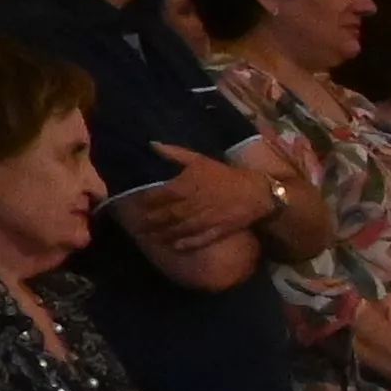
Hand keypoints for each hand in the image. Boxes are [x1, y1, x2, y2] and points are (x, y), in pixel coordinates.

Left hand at [123, 146, 260, 260]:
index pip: (158, 195)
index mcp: (185, 186)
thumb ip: (174, 153)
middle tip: (138, 225)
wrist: (255, 192)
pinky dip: (184, 244)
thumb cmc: (225, 175)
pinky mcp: (215, 231)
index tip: (135, 204)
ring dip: (162, 234)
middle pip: (164, 215)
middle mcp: (191, 205)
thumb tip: (152, 144)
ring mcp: (203, 220)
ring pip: (177, 229)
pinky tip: (174, 246)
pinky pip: (196, 240)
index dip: (145, 201)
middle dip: (150, 220)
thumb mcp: (199, 159)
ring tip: (150, 237)